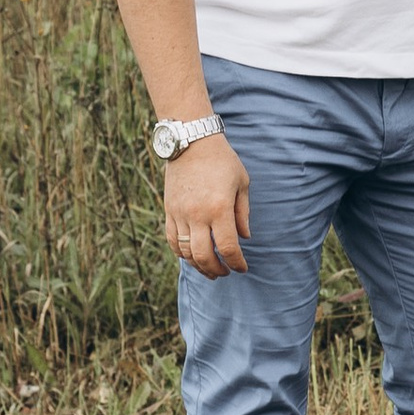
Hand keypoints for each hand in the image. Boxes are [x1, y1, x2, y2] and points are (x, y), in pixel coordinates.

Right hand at [165, 133, 249, 277]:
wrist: (192, 142)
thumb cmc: (222, 160)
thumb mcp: (241, 183)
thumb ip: (243, 213)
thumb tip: (245, 237)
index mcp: (219, 208)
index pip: (228, 247)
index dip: (237, 263)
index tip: (242, 267)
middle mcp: (198, 215)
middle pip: (204, 256)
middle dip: (217, 269)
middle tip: (226, 272)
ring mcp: (180, 214)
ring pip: (186, 252)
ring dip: (199, 265)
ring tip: (210, 269)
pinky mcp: (169, 210)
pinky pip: (172, 240)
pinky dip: (181, 253)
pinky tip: (191, 257)